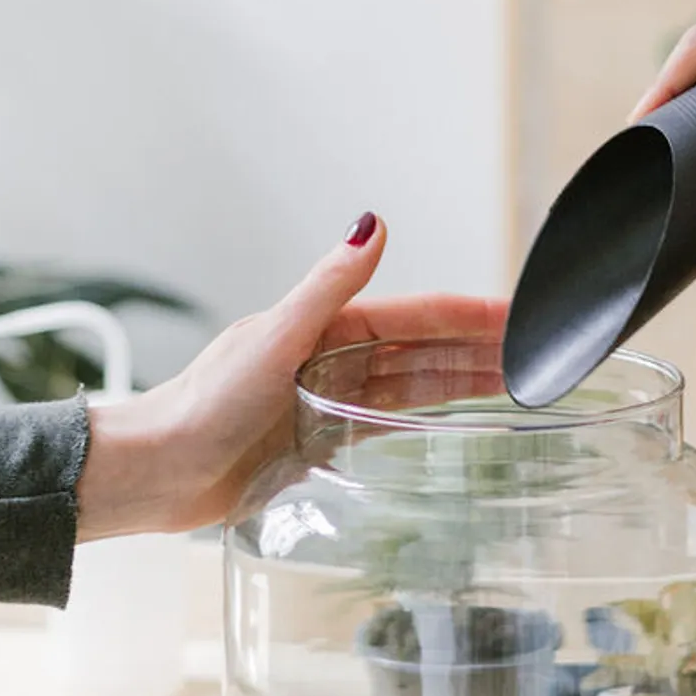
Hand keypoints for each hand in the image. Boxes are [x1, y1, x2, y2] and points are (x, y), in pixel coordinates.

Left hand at [77, 215, 504, 536]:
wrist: (157, 471)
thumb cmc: (202, 405)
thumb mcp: (274, 336)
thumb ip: (329, 285)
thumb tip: (372, 224)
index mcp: (322, 324)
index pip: (414, 315)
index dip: (468, 314)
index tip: (518, 314)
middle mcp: (327, 358)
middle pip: (420, 351)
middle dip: (478, 348)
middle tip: (538, 352)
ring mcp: (323, 401)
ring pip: (409, 389)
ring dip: (459, 383)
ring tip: (514, 384)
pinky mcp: (315, 442)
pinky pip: (383, 427)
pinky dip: (422, 422)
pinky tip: (452, 424)